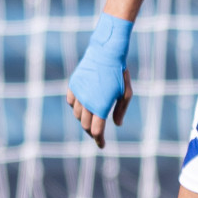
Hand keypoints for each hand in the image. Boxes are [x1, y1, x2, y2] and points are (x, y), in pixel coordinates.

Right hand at [67, 12, 133, 149]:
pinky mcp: (73, 85)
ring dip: (83, 119)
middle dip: (91, 132)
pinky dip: (76, 107)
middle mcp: (87, 102)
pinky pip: (71, 102)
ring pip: (77, 114)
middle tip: (97, 133)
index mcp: (101, 106)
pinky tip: (83, 106)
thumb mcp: (126, 93)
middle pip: (85, 125)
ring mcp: (78, 93)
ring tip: (91, 118)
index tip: (102, 145)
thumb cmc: (119, 74)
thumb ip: (120, 110)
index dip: (99, 140)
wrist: (106, 53)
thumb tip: (117, 124)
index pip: (97, 131)